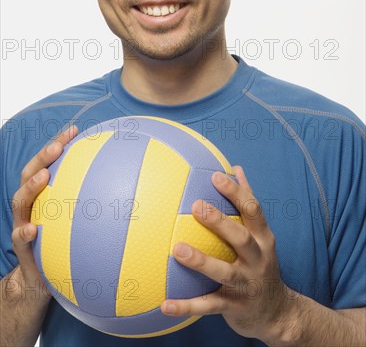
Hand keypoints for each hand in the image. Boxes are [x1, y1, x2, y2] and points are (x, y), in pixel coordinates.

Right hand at [10, 126, 77, 301]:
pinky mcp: (20, 246)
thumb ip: (92, 201)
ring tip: (43, 177)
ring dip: (30, 187)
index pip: (48, 163)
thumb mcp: (76, 220)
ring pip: (20, 201)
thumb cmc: (62, 242)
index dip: (58, 144)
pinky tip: (33, 230)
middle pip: (30, 174)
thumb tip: (127, 184)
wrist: (40, 278)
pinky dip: (24, 233)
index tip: (74, 129)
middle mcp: (30, 204)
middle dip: (42, 157)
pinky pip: (19, 238)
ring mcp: (22, 222)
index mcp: (43, 194)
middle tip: (57, 147)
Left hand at [161, 166, 293, 342]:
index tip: (216, 176)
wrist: (278, 313)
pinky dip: (187, 306)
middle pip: (241, 238)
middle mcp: (258, 260)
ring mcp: (247, 285)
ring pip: (224, 272)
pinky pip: (209, 306)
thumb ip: (248, 202)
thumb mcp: (261, 235)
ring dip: (201, 261)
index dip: (236, 192)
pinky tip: (165, 304)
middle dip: (220, 222)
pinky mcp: (235, 307)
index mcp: (263, 238)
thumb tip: (236, 169)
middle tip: (196, 206)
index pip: (253, 210)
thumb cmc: (262, 264)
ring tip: (177, 249)